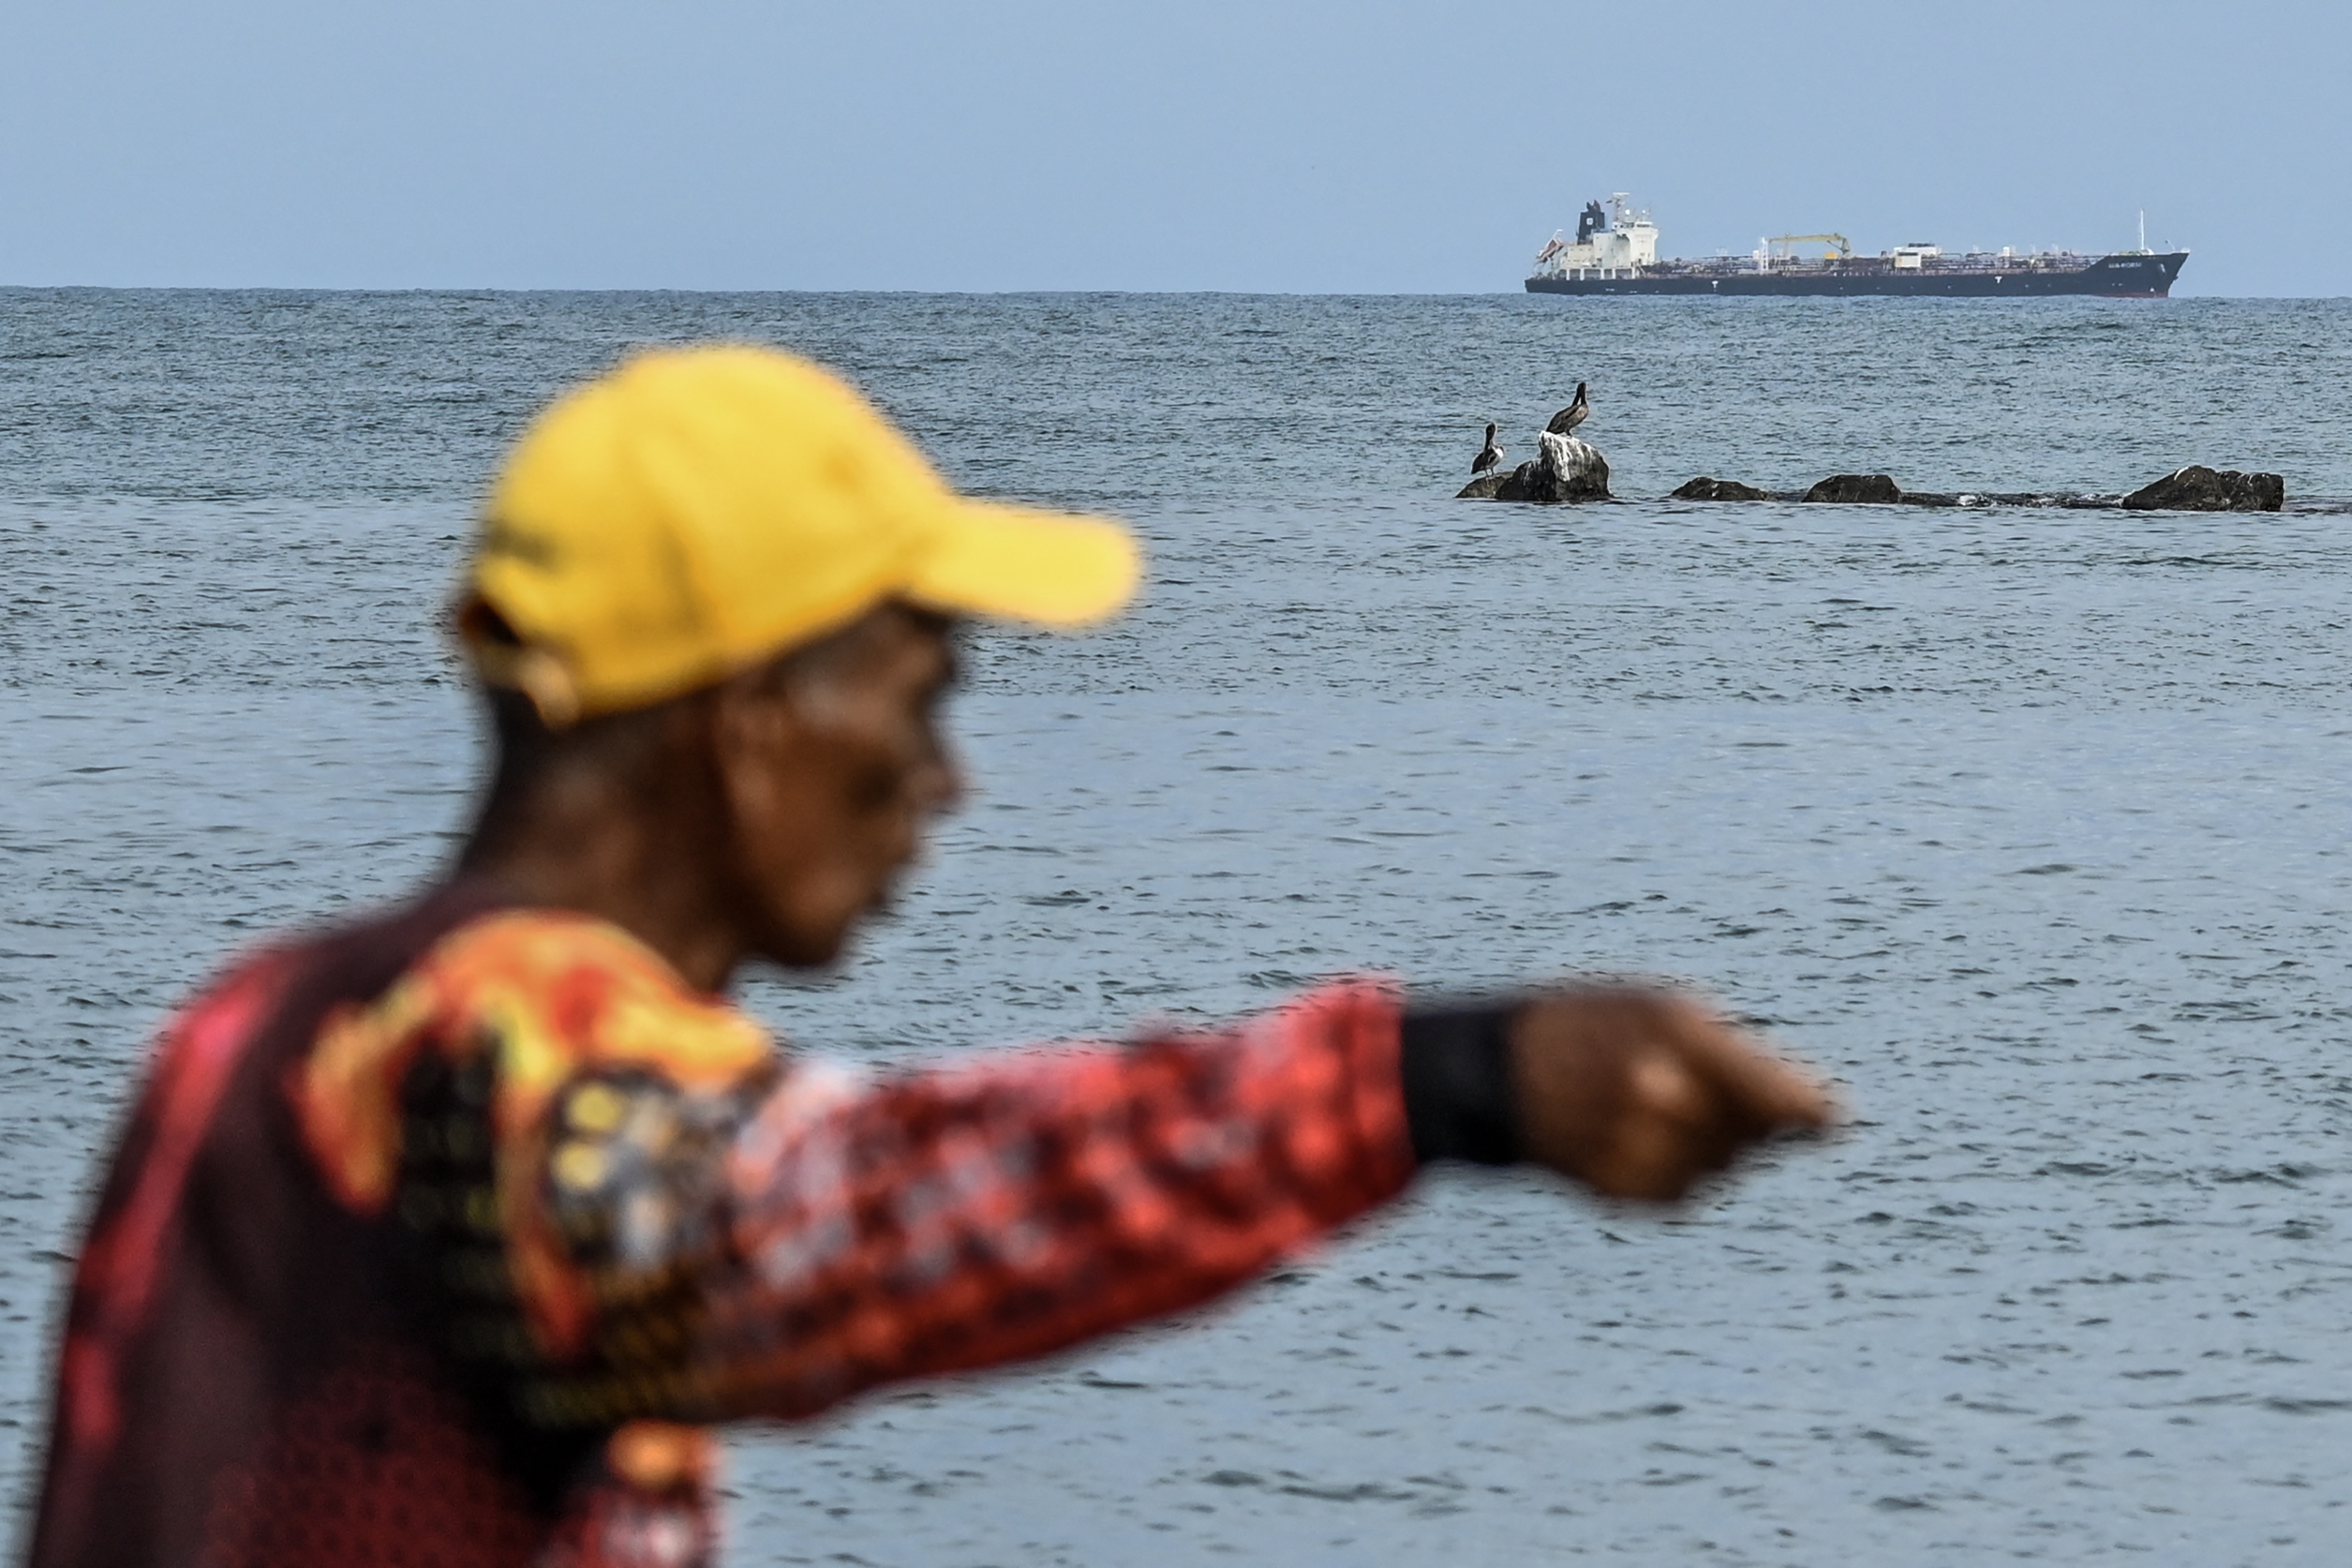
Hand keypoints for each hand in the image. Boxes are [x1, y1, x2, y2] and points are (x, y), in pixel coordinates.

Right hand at [1510, 986, 1833, 1202]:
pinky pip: (1683, 1191)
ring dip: (1708, 1144)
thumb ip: (1740, 1058)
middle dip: (1743, 1117)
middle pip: (1755, 1136)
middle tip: (1692, 1087)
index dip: (1812, 1114)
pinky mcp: (1623, 1192)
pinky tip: (1632, 1138)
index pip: (1780, 1097)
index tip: (1832, 1124)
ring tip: (1652, 1109)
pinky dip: (1672, 1169)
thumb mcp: (1661, 1010)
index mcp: (1682, 1036)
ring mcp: (1641, 1147)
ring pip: (1723, 1166)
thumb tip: (1823, 1121)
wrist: (1493, 1071)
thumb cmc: (1591, 1026)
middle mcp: (1664, 1095)